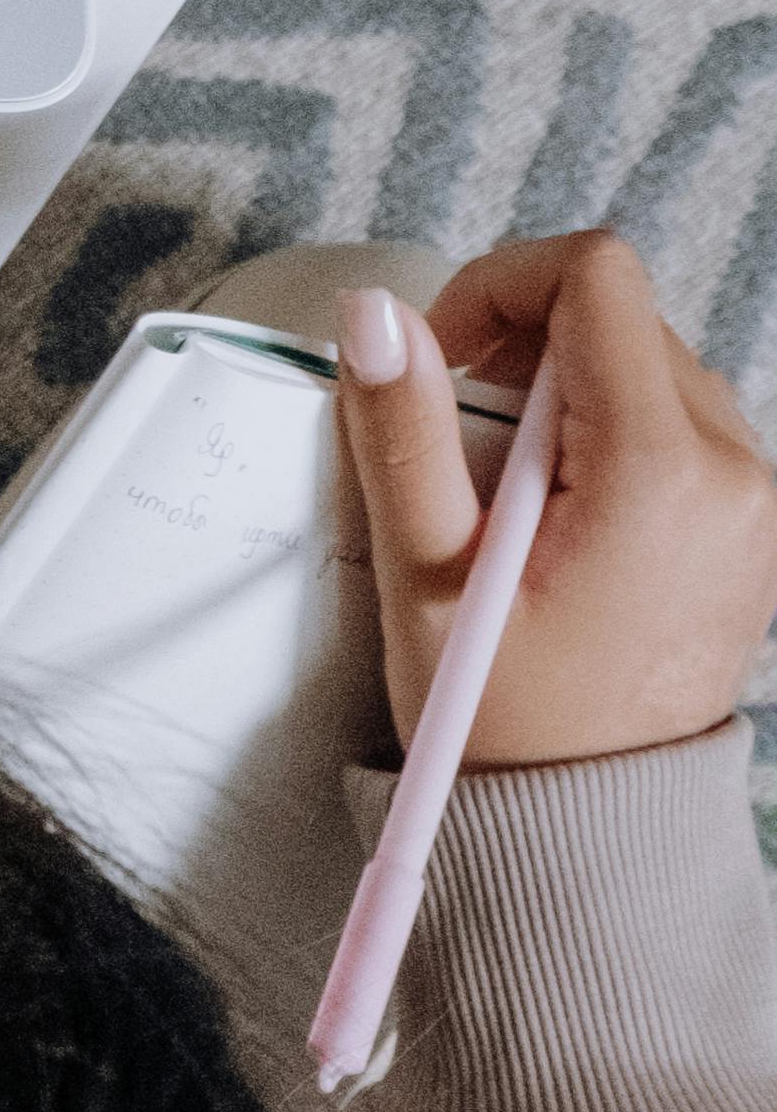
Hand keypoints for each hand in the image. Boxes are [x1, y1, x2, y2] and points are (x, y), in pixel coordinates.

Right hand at [337, 233, 776, 766]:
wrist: (593, 836)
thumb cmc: (506, 724)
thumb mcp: (429, 577)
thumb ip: (402, 432)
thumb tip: (373, 314)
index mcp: (659, 468)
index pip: (593, 275)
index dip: (497, 286)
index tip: (440, 361)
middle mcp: (734, 467)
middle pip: (622, 314)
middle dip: (524, 341)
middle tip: (454, 432)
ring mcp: (756, 498)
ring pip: (651, 361)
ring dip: (565, 387)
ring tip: (503, 485)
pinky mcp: (753, 524)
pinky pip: (680, 421)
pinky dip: (608, 430)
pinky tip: (556, 509)